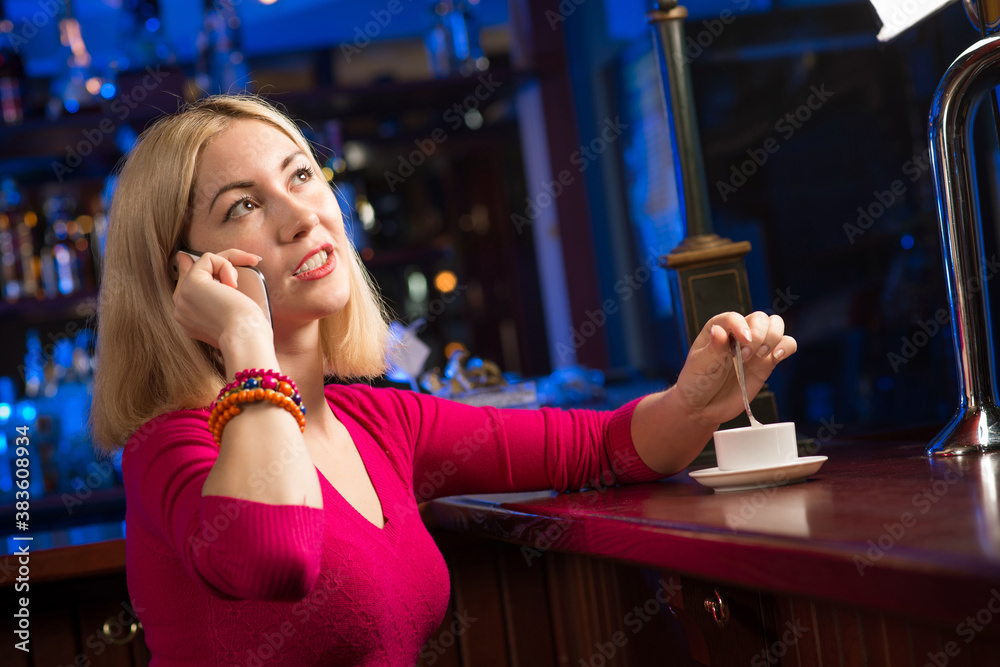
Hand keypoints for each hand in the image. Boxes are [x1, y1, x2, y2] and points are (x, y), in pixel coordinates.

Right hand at [171, 249, 267, 348]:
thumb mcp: (230, 310)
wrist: (244, 338)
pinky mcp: (191, 283)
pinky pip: (209, 258)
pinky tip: (232, 286)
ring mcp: (183, 296)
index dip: (207, 273)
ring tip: (237, 289)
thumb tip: (195, 263)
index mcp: (189, 318)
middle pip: (196, 272)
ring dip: (228, 268)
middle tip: (249, 264)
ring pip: (204, 263)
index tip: (221, 273)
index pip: (189, 285)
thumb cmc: (245, 330)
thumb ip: (216, 291)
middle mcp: (181, 307)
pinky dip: (226, 266)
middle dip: (224, 266)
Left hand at [673, 311, 796, 427]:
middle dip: (757, 335)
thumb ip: (713, 348)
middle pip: (760, 318)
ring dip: (773, 338)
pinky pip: (786, 345)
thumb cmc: (696, 382)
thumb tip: (719, 330)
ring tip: (759, 356)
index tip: (744, 340)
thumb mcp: (700, 365)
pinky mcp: (767, 362)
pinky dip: (786, 347)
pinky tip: (777, 356)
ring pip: (775, 326)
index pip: (735, 317)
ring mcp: (754, 347)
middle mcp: (738, 334)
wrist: (704, 406)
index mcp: (718, 328)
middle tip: (745, 356)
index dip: (741, 326)